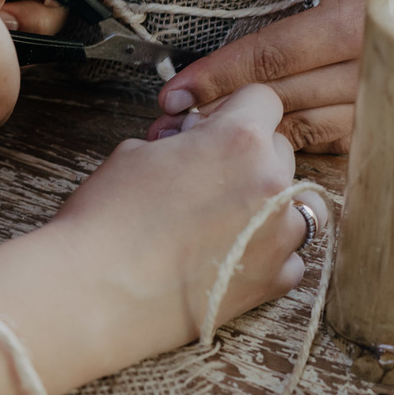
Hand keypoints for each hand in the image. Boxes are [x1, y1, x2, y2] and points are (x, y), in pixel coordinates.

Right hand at [53, 84, 327, 356]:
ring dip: (270, 200)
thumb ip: (180, 141)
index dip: (234, 109)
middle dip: (248, 155)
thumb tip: (190, 141)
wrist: (94, 294)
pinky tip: (230, 253)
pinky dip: (267, 251)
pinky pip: (291, 256)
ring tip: (228, 214)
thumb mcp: (136, 153)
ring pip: (300, 203)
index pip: (263, 100)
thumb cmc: (105, 220)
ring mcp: (278, 237)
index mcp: (238, 141)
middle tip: (205, 173)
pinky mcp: (272, 282)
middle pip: (280, 149)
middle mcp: (271, 184)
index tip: (214, 125)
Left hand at [149, 0, 393, 152]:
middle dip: (226, 113)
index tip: (174, 88)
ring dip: (260, 139)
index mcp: (376, 13)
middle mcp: (386, 65)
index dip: (226, 72)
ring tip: (195, 144)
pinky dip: (302, 144)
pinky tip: (258, 151)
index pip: (285, 51)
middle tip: (164, 126)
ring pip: (316, 128)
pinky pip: (347, 138)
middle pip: (291, 99)